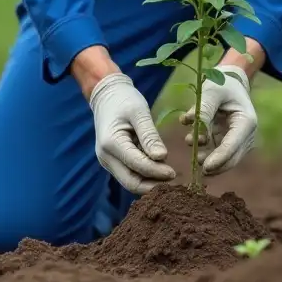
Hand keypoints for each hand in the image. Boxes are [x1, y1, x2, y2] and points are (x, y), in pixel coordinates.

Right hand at [89, 73, 176, 194]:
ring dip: (149, 182)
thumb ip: (150, 136)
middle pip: (131, 182)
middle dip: (152, 185)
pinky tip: (159, 170)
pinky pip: (129, 174)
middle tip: (173, 179)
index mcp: (111, 143)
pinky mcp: (113, 161)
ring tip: (168, 176)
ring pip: (130, 181)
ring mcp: (108, 161)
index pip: (137, 166)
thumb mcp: (140, 112)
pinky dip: (144, 175)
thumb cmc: (124, 100)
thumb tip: (162, 158)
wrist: (107, 96)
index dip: (157, 172)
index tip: (174, 173)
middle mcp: (106, 157)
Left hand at [180, 65, 256, 176]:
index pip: (233, 146)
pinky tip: (194, 138)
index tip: (205, 167)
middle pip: (232, 158)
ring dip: (207, 156)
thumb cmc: (222, 84)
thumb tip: (195, 131)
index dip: (219, 158)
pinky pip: (218, 154)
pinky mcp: (229, 143)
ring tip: (191, 141)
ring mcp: (239, 141)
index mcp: (246, 122)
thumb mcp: (212, 91)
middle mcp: (247, 135)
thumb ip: (204, 110)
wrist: (229, 83)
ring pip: (225, 159)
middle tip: (196, 163)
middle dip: (214, 164)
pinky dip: (206, 150)